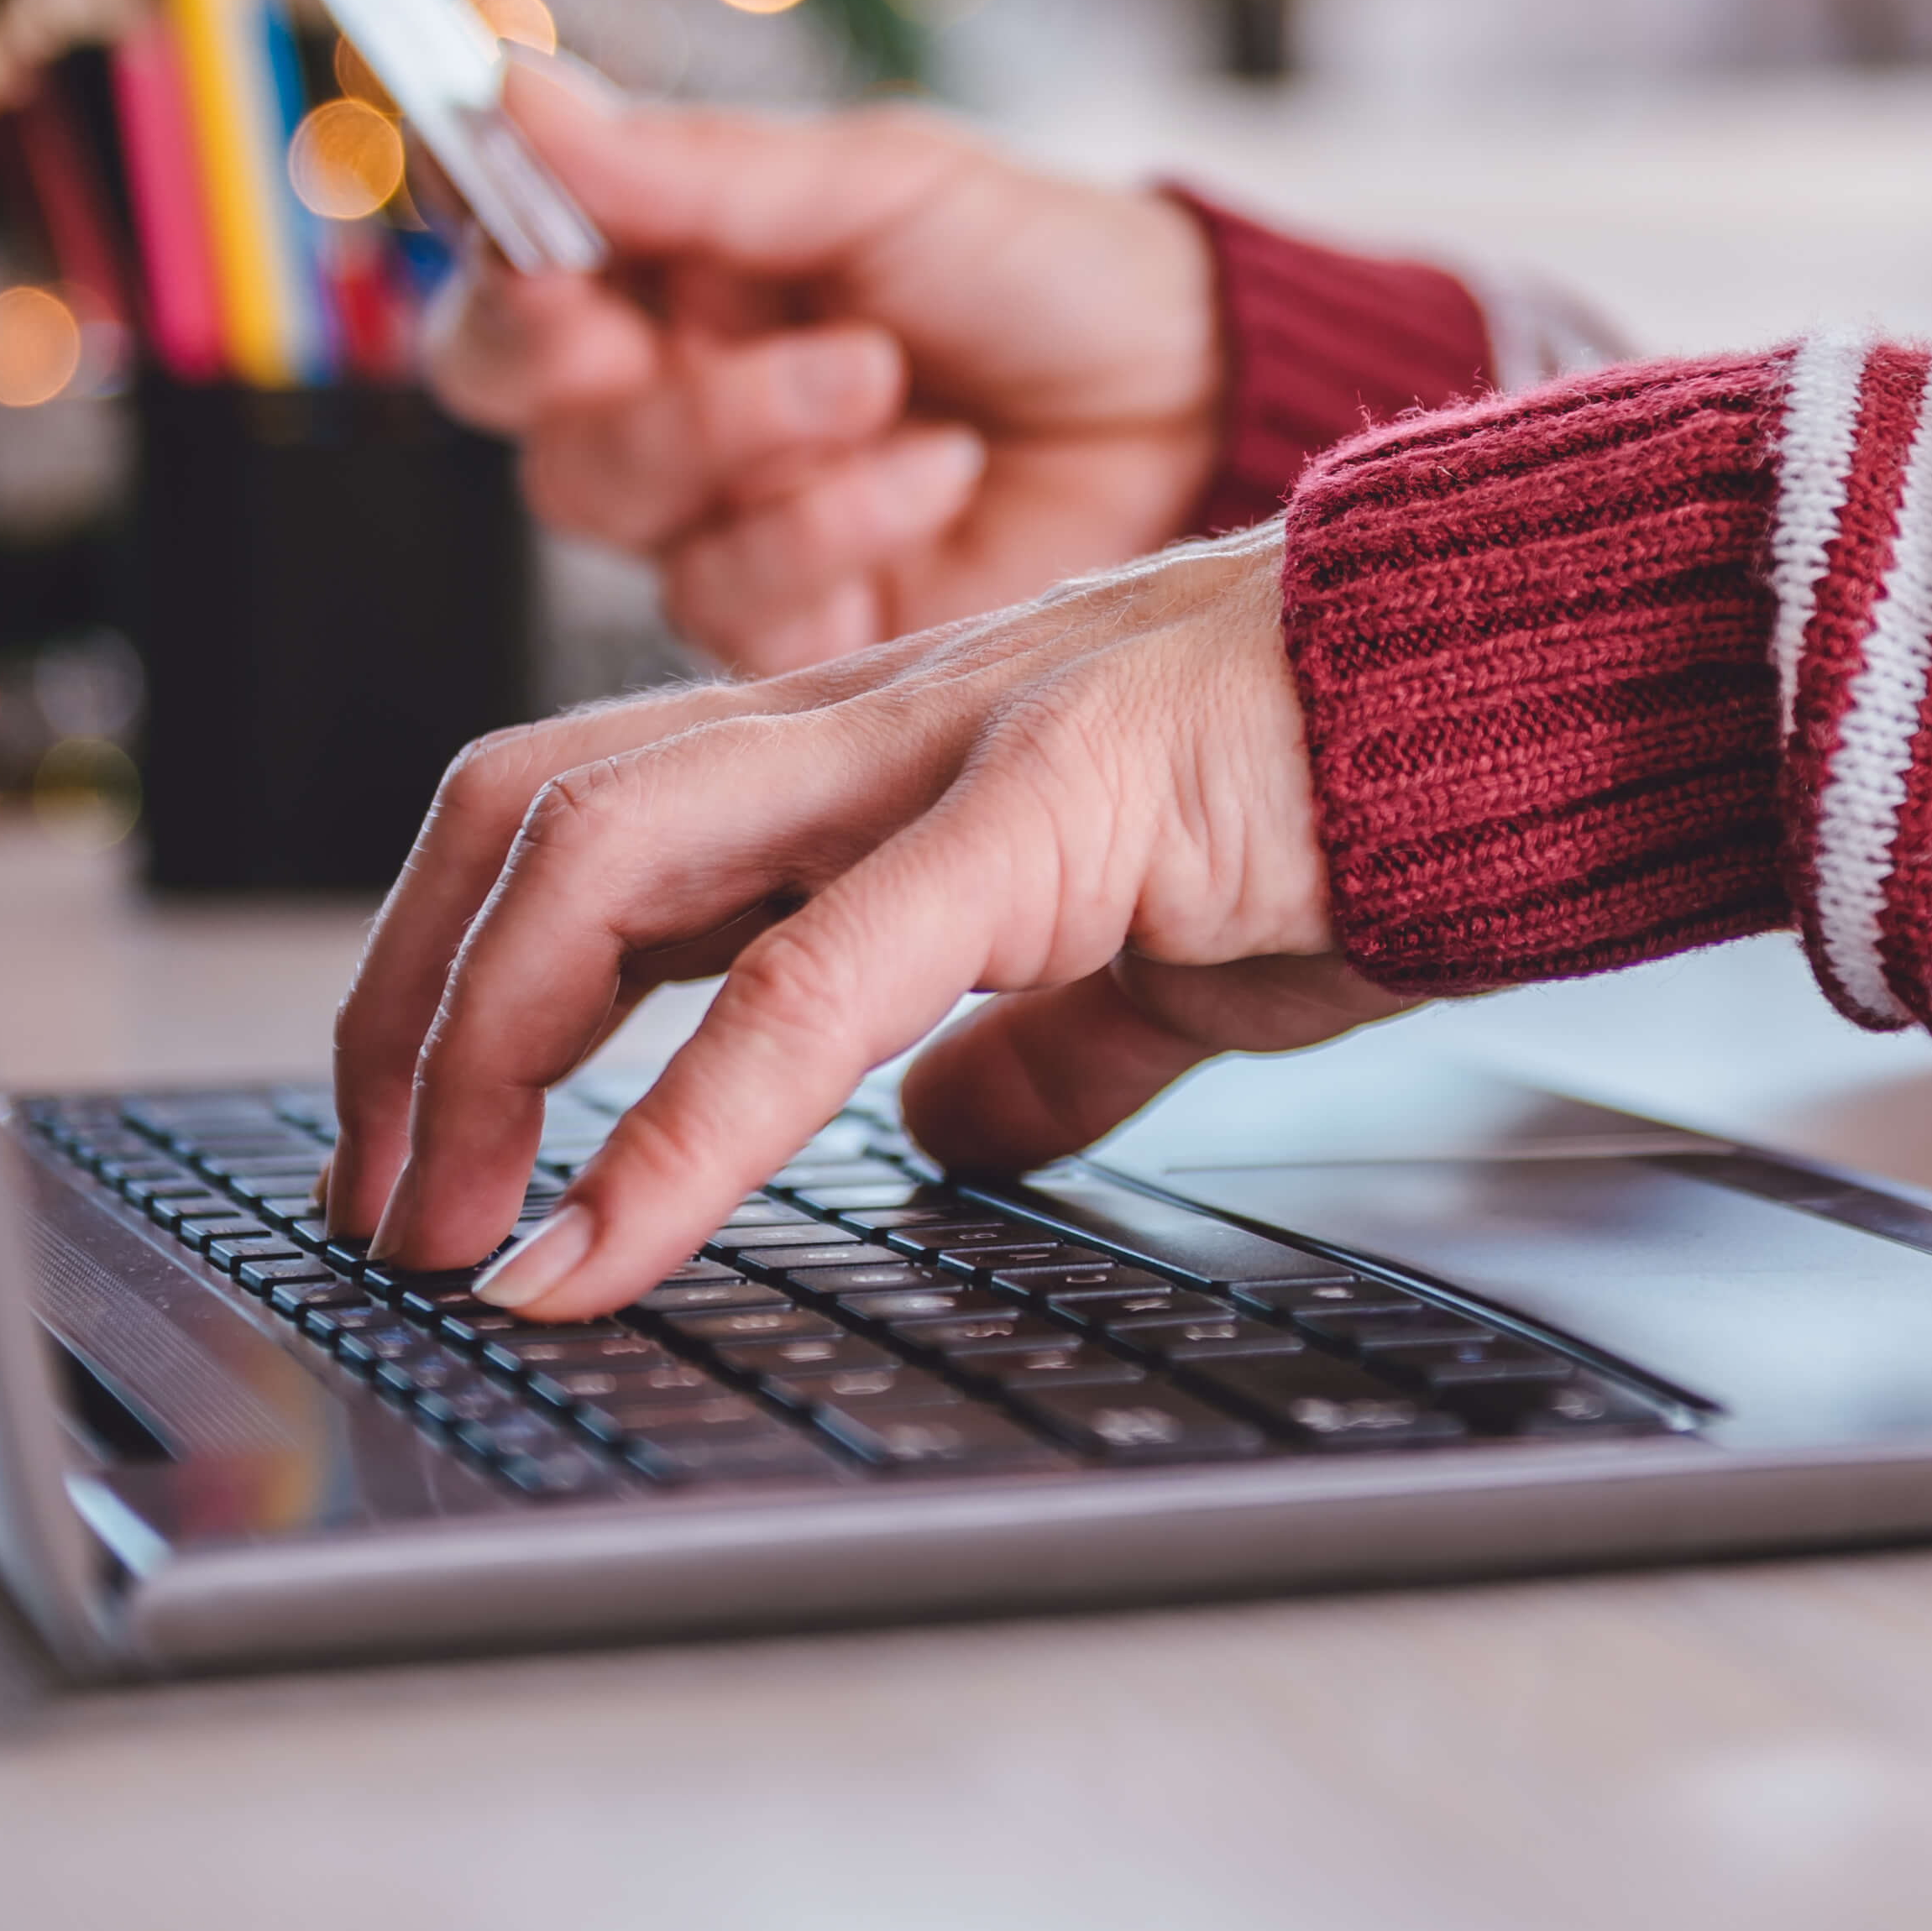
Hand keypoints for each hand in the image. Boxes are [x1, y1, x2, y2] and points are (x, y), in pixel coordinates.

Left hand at [318, 534, 1413, 1315]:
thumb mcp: (1158, 951)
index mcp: (887, 742)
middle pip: (525, 808)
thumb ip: (1035, 1040)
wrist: (1548, 683)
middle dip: (402, 1018)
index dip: (458, 976)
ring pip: (602, 847)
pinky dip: (678, 1128)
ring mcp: (953, 740)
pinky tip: (601, 1248)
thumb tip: (943, 1139)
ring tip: (451, 1236)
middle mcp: (875, 710)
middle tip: (383, 1212)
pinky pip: (814, 971)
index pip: (582, 811)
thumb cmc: (1373, 796)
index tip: (424, 1156)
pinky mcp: (1055, 810)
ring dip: (477, 1059)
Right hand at [428, 65, 1225, 674]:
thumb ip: (689, 166)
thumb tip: (512, 87)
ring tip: (887, 379)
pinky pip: (735, 603)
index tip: (551, 268)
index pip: (505, 302)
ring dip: (755, 434)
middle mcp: (680, 412)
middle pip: (545, 432)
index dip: (500, 295)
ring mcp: (735, 529)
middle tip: (721, 333)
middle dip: (642, 381)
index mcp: (673, 282)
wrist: (1199, 396)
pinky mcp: (803, 634)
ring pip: (627, 518)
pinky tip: (941, 470)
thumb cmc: (1043, 266)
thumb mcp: (878, 182)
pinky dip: (838, 525)